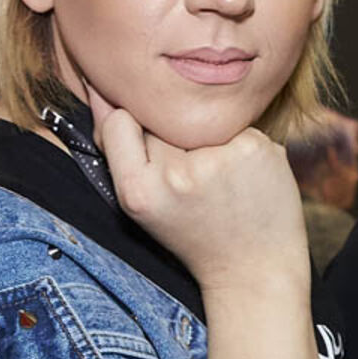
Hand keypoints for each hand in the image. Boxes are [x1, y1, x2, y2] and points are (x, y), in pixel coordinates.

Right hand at [87, 92, 308, 295]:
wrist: (256, 271)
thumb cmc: (195, 233)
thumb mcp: (142, 202)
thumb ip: (119, 148)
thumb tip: (101, 87)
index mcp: (137, 192)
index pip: (118, 121)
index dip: (131, 126)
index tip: (146, 143)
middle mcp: (177, 175)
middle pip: (161, 120)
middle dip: (173, 138)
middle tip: (195, 183)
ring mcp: (219, 159)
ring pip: (200, 118)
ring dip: (208, 139)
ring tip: (221, 181)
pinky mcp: (255, 149)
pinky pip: (237, 123)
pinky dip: (240, 143)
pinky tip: (246, 176)